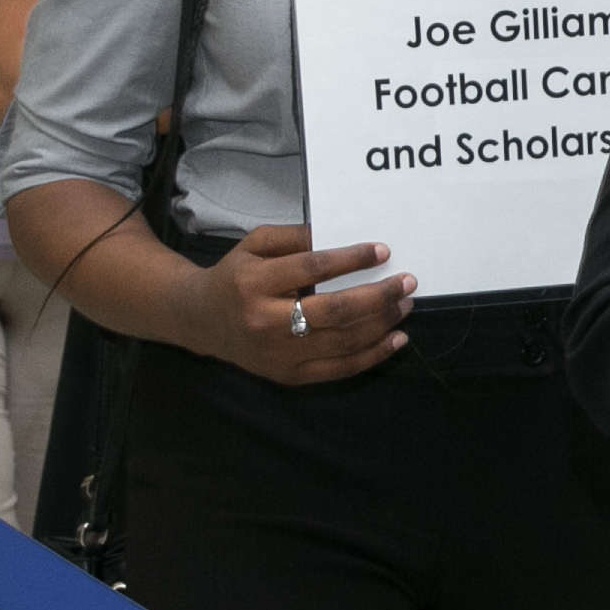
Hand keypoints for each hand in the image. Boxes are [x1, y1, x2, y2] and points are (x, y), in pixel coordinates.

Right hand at [175, 224, 412, 386]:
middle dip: (378, 296)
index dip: (352, 260)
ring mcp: (278, 354)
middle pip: (335, 311)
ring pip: (343, 342)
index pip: (313, 269)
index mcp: (255, 283)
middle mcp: (266, 321)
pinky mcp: (289, 376)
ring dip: (382, 323)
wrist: (202, 320)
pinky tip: (396, 339)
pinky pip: (339, 369)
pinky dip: (373, 355)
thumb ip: (293, 237)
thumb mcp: (254, 244)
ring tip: (405, 305)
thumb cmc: (235, 276)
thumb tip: (336, 234)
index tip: (382, 251)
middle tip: (407, 282)